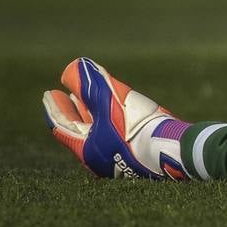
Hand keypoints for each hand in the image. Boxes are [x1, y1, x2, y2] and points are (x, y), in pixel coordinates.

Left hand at [41, 57, 187, 179]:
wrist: (177, 152)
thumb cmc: (139, 129)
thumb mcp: (111, 104)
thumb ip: (91, 87)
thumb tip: (73, 68)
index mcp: (87, 149)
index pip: (63, 126)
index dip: (55, 108)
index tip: (49, 94)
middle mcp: (100, 157)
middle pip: (80, 130)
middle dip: (73, 110)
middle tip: (64, 95)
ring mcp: (120, 159)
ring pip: (99, 132)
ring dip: (92, 113)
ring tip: (89, 100)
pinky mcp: (139, 156)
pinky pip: (116, 135)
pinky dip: (111, 120)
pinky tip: (121, 112)